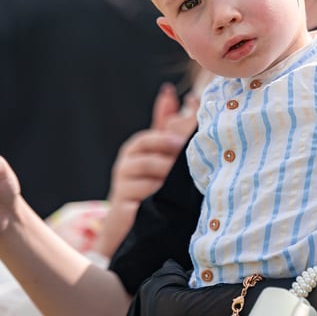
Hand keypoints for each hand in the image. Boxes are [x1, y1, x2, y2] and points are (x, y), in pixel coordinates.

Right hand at [92, 83, 196, 256]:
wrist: (129, 226)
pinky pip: (145, 196)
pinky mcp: (122, 206)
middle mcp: (125, 164)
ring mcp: (122, 185)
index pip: (149, 137)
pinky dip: (160, 197)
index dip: (168, 139)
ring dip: (170, 179)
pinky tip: (175, 199)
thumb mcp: (158, 153)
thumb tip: (169, 90)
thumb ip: (164, 122)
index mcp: (135, 148)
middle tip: (194, 161)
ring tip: (189, 183)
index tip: (186, 144)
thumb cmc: (150, 185)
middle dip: (174, 158)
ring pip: (151, 175)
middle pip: (150, 155)